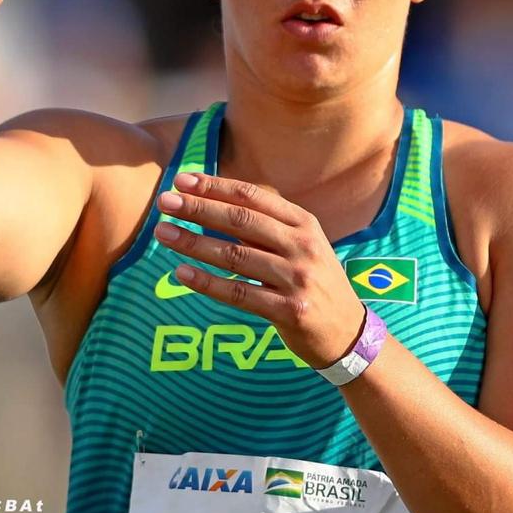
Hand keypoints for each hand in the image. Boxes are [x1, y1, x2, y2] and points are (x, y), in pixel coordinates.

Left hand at [153, 171, 365, 369]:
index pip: (253, 196)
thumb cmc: (314, 282)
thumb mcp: (302, 245)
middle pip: (240, 220)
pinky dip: (206, 283)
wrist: (349, 332)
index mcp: (304, 223)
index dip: (215, 186)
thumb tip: (214, 201)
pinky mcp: (289, 311)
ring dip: (193, 242)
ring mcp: (297, 278)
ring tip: (163, 233)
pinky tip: (181, 273)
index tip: (182, 180)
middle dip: (198, 208)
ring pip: (234, 255)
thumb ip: (266, 226)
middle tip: (164, 201)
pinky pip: (239, 293)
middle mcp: (302, 246)